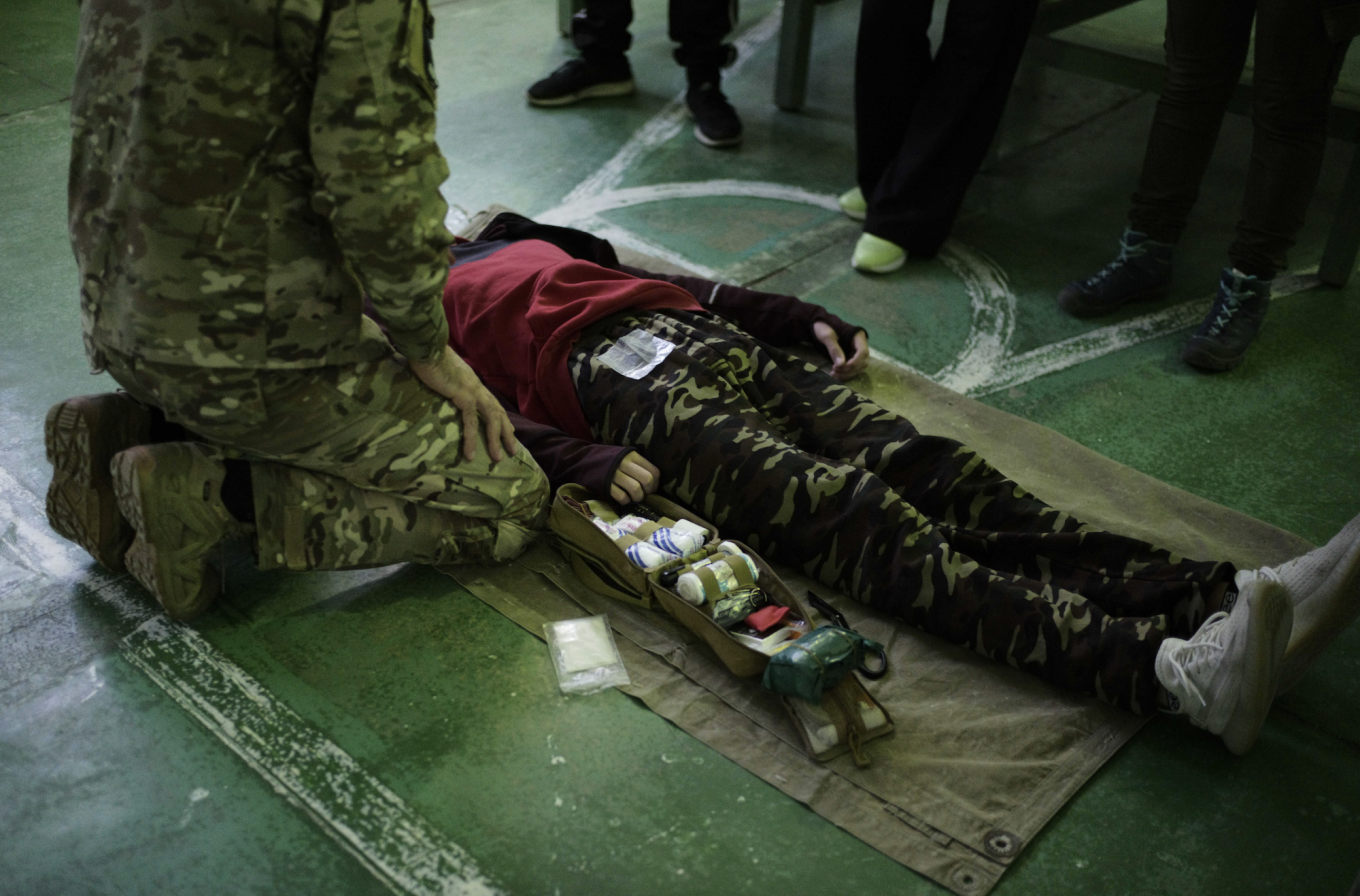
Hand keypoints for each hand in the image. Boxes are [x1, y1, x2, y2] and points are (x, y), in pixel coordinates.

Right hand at [409, 345, 517, 462]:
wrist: (426, 347)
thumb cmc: (428, 358)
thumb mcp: (442, 372)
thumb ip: (448, 381)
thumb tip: (443, 385)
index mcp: (473, 382)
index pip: (492, 403)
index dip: (502, 418)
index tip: (510, 432)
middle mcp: (477, 387)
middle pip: (498, 412)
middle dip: (507, 433)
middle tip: (513, 451)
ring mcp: (472, 391)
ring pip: (491, 419)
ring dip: (495, 440)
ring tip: (498, 459)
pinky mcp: (463, 396)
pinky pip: (470, 422)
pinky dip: (472, 439)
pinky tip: (471, 454)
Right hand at [610, 451, 660, 504]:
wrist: (585, 459)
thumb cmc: (611, 460)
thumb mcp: (625, 456)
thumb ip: (638, 465)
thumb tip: (653, 483)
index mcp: (632, 455)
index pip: (654, 471)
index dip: (656, 483)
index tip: (651, 488)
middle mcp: (625, 463)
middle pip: (647, 479)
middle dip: (648, 491)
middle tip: (644, 494)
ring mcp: (614, 474)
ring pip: (636, 489)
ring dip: (637, 497)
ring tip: (634, 498)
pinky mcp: (606, 485)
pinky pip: (622, 496)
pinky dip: (625, 501)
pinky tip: (624, 499)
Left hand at [812, 321, 869, 380]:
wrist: (820, 326)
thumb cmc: (824, 327)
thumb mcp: (827, 336)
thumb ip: (834, 349)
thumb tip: (841, 364)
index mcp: (858, 336)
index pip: (863, 352)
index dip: (855, 362)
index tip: (843, 366)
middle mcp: (860, 345)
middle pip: (863, 362)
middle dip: (850, 369)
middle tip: (835, 370)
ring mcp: (856, 353)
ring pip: (859, 368)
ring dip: (848, 374)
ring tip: (834, 374)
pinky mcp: (851, 359)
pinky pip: (852, 370)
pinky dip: (845, 374)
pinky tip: (835, 375)